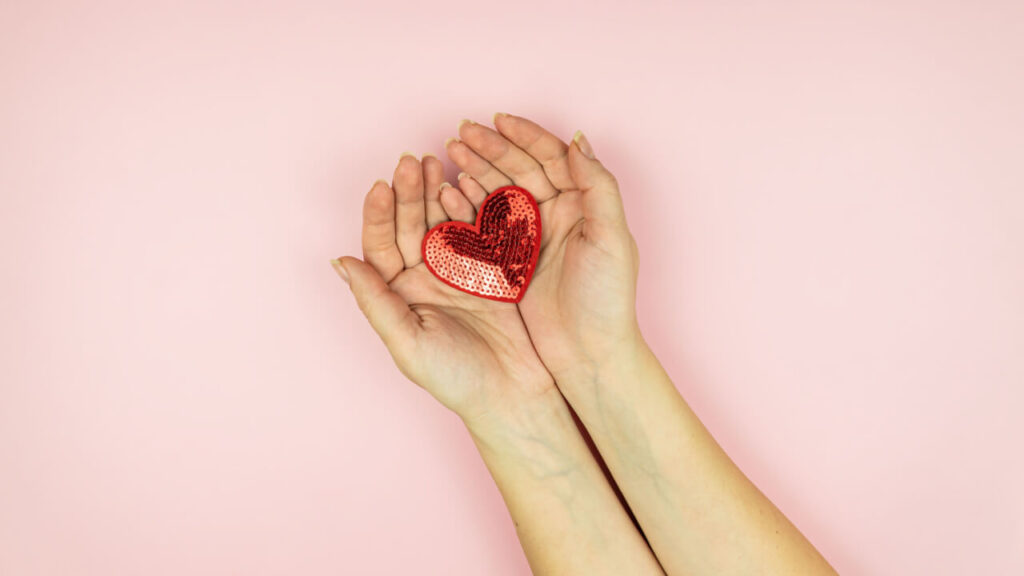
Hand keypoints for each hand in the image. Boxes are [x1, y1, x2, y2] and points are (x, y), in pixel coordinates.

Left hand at [334, 153, 554, 426]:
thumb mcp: (408, 342)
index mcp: (398, 294)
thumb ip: (376, 302)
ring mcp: (458, 270)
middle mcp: (424, 278)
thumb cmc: (456, 378)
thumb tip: (341, 263)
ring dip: (436, 191)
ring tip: (435, 161)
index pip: (381, 245)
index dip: (379, 215)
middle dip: (409, 192)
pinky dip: (472, 205)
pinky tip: (466, 183)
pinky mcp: (491, 267)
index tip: (381, 186)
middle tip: (411, 160)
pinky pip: (478, 228)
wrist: (513, 394)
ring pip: (442, 220)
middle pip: (411, 225)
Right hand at [445, 116, 641, 383]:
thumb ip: (598, 186)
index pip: (551, 157)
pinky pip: (484, 225)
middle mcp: (558, 215)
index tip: (496, 119)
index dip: (524, 135)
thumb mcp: (611, 239)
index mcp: (582, 204)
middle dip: (490, 147)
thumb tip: (578, 141)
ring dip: (475, 170)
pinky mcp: (511, 262)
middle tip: (460, 132)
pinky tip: (448, 192)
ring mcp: (532, 238)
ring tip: (448, 153)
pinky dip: (467, 205)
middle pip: (520, 169)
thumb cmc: (607, 300)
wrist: (590, 355)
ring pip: (499, 192)